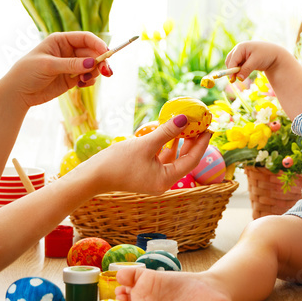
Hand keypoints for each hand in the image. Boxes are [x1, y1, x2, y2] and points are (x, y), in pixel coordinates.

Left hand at [3, 31, 111, 108]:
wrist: (17, 93)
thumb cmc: (27, 73)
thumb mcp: (48, 66)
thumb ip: (71, 64)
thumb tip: (93, 63)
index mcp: (61, 40)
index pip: (85, 38)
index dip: (98, 44)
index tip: (107, 54)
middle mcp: (68, 51)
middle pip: (92, 52)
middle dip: (100, 61)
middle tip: (107, 72)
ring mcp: (71, 65)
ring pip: (92, 65)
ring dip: (94, 72)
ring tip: (85, 81)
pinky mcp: (71, 79)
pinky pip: (87, 77)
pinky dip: (89, 80)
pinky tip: (81, 85)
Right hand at [84, 115, 213, 194]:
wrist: (93, 176)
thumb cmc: (117, 162)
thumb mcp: (145, 144)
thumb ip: (166, 132)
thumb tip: (184, 118)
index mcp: (165, 179)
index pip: (191, 160)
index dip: (201, 143)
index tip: (208, 128)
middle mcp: (163, 181)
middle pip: (184, 160)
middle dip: (192, 141)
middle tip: (201, 124)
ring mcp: (154, 178)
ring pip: (173, 158)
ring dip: (180, 142)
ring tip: (188, 125)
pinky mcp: (146, 172)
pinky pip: (162, 158)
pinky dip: (167, 146)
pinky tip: (170, 132)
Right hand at [225, 40, 284, 80]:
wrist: (275, 54)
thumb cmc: (266, 55)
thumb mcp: (256, 62)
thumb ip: (246, 69)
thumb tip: (238, 78)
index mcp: (241, 47)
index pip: (232, 60)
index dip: (231, 70)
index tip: (232, 79)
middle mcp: (239, 49)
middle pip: (229, 61)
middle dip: (231, 70)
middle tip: (235, 80)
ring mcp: (240, 54)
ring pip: (232, 64)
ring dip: (235, 71)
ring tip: (241, 76)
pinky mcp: (243, 59)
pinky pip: (237, 66)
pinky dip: (238, 71)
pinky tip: (243, 74)